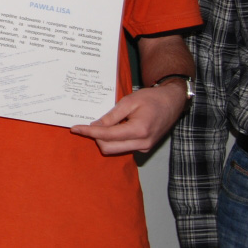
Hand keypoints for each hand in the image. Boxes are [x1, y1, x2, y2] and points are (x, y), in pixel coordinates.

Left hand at [70, 82, 188, 154]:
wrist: (172, 102)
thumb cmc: (152, 98)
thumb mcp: (128, 102)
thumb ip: (111, 116)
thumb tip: (95, 126)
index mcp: (139, 130)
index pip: (107, 135)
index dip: (89, 132)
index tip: (75, 128)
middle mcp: (142, 143)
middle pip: (109, 148)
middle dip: (95, 138)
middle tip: (87, 125)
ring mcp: (145, 147)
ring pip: (116, 149)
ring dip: (104, 139)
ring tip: (101, 124)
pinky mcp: (145, 147)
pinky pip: (124, 147)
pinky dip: (114, 140)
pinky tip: (112, 128)